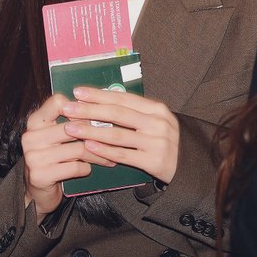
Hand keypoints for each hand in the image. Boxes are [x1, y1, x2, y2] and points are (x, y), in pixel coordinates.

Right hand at [21, 94, 114, 222]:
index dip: (79, 108)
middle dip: (96, 134)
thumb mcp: (56, 136)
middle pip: (73, 127)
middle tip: (113, 138)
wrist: (38, 190)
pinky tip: (89, 169)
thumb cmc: (54, 158)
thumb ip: (71, 121)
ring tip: (109, 157)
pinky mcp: (40, 175)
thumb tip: (102, 108)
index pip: (57, 102)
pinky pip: (74, 168)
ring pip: (78, 149)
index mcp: (35, 121)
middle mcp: (31, 136)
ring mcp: (34, 156)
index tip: (92, 117)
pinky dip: (86, 168)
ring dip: (97, 155)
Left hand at [62, 87, 179, 183]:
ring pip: (117, 135)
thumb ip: (133, 111)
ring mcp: (156, 142)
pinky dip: (104, 150)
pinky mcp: (154, 161)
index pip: (122, 98)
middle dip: (89, 110)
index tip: (77, 92)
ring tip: (71, 128)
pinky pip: (124, 155)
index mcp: (156, 108)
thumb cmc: (164, 139)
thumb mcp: (154, 120)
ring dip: (91, 130)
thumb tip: (101, 99)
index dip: (99, 94)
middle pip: (117, 114)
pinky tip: (88, 146)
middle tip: (68, 108)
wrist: (189, 165)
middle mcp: (157, 123)